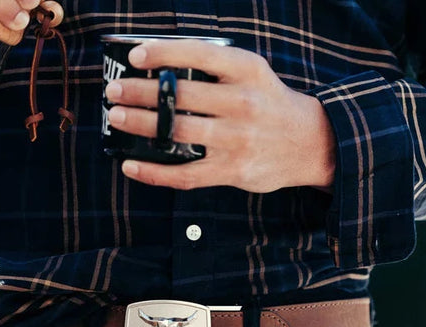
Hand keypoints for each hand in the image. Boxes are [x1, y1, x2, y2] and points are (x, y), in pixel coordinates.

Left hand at [105, 39, 335, 192]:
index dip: (162, 53)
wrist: (311, 143)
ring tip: (117, 117)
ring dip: (140, 124)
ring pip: (178, 131)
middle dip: (139, 92)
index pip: (198, 54)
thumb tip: (159, 68)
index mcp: (248, 71)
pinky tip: (131, 165)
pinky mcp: (234, 170)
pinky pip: (186, 174)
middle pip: (180, 95)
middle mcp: (243, 103)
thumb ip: (216, 68)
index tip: (135, 56)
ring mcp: (238, 140)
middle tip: (114, 91)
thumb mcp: (254, 74)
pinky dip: (153, 172)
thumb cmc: (271, 104)